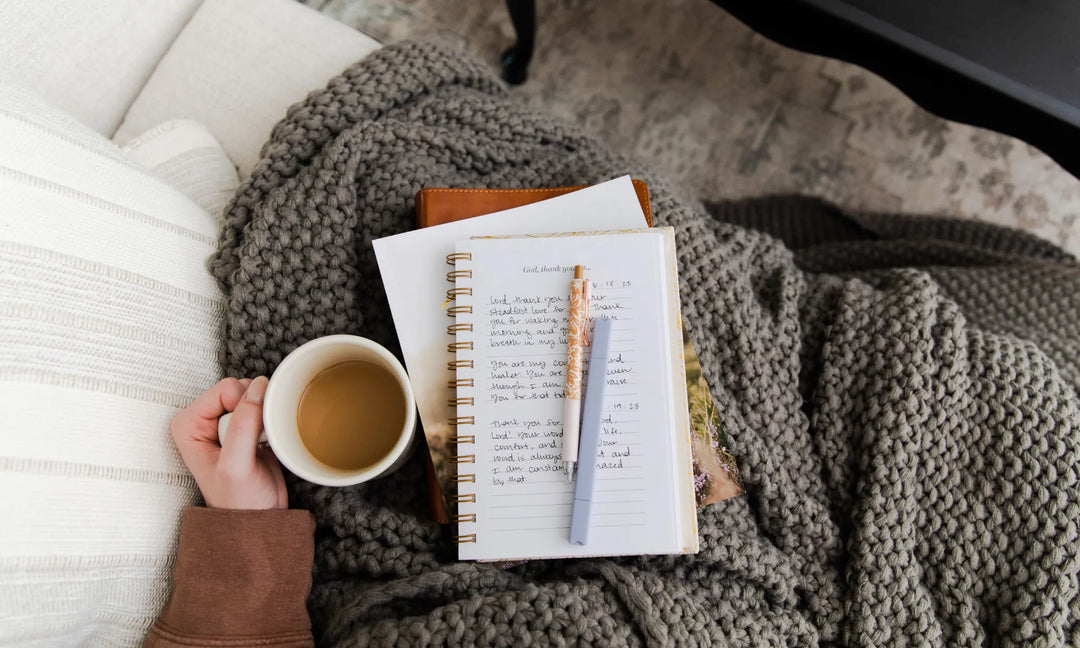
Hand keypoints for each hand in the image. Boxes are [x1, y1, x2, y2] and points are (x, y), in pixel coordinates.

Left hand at [170, 376, 287, 509]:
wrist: (259, 519)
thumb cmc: (239, 501)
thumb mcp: (236, 466)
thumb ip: (243, 425)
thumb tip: (259, 387)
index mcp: (188, 425)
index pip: (224, 389)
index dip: (243, 407)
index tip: (247, 436)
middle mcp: (204, 419)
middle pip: (240, 389)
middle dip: (255, 410)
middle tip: (255, 442)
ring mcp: (226, 422)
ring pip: (255, 395)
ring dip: (267, 415)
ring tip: (262, 443)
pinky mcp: (247, 426)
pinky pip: (266, 406)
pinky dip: (274, 419)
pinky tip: (269, 441)